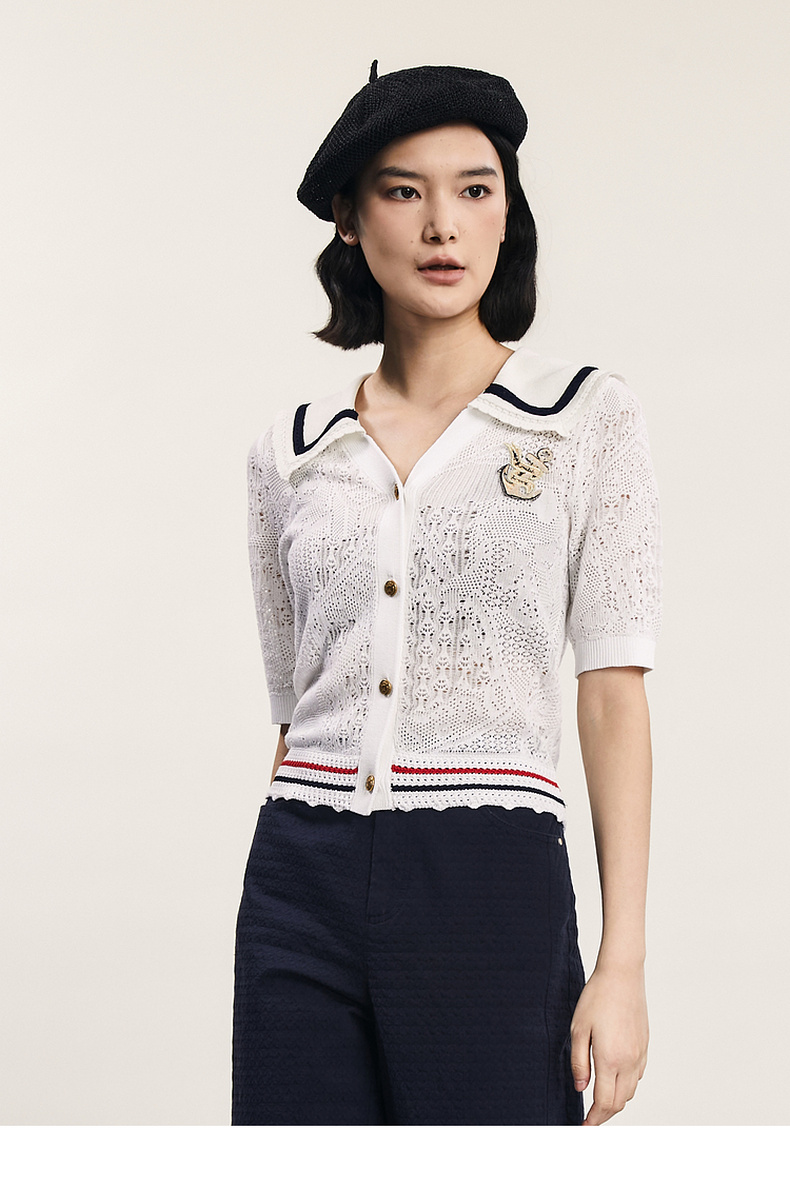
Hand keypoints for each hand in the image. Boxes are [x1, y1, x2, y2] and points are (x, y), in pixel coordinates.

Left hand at [569, 963, 648, 1124]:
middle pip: (620, 1102)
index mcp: (610, 1059)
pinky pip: (637, 1076)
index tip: (584, 1126)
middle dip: (605, 1115)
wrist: (622, 975)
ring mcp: (640, 1054)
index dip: (594, 1119)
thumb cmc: (597, 998)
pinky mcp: (645, 1046)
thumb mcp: (578, 1029)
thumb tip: (580, 1088)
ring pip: (631, 1091)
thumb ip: (579, 1062)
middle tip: (590, 1118)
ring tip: (600, 1102)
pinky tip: (614, 1079)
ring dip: (616, 1101)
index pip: (604, 1103)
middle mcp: (629, 1061)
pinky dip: (626, 1085)